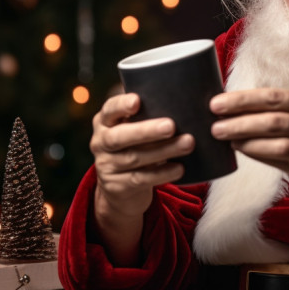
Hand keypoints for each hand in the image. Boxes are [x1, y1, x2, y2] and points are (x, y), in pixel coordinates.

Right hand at [90, 93, 194, 219]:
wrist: (121, 188)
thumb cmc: (135, 146)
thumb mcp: (134, 128)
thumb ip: (148, 115)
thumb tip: (181, 101)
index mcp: (105, 122)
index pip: (110, 109)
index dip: (121, 105)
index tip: (137, 101)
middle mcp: (100, 142)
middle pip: (120, 136)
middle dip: (146, 131)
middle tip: (171, 126)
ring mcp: (106, 166)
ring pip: (134, 158)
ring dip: (164, 150)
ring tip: (187, 143)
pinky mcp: (117, 186)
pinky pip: (141, 179)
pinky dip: (162, 173)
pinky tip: (179, 167)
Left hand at [209, 88, 288, 208]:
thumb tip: (254, 121)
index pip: (274, 95)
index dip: (244, 96)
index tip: (219, 99)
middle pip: (271, 108)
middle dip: (237, 109)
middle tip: (211, 113)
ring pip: (274, 130)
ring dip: (243, 130)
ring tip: (220, 133)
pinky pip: (284, 154)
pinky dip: (260, 150)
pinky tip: (243, 150)